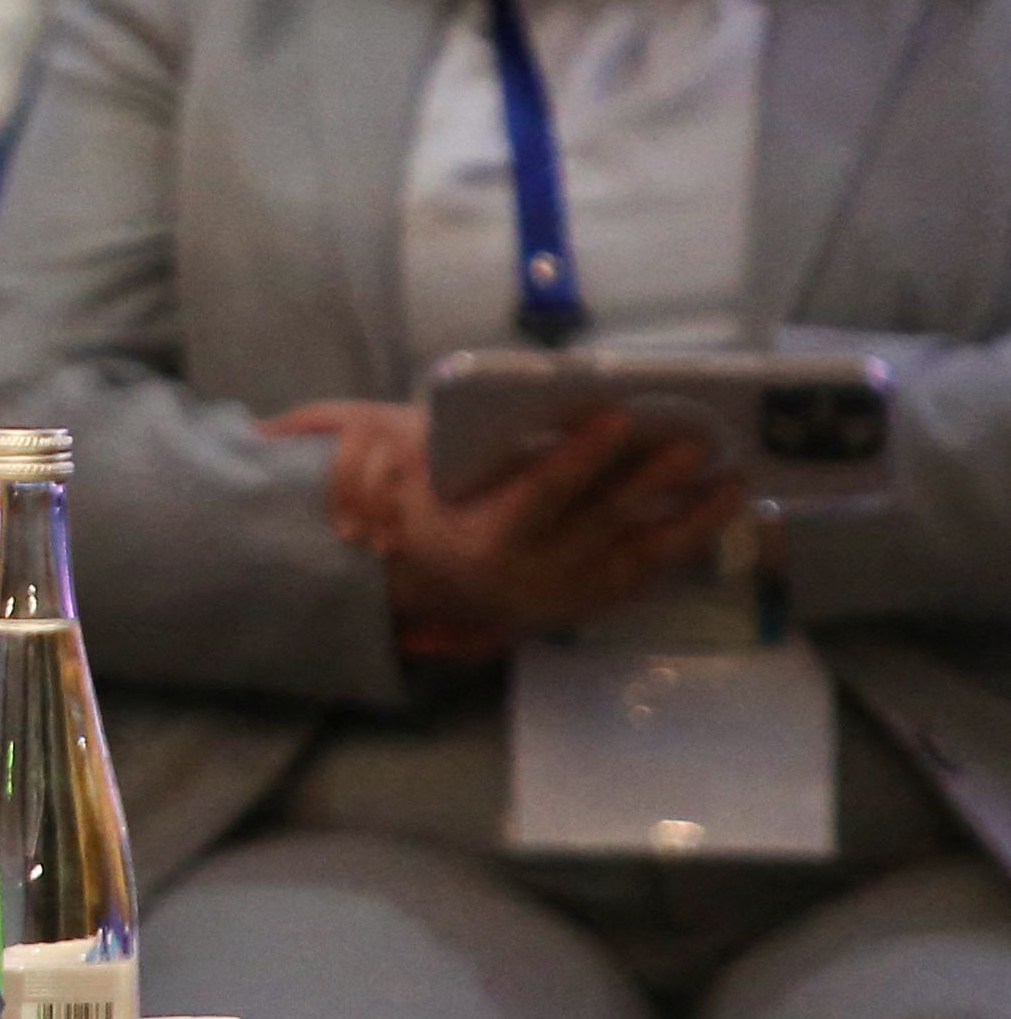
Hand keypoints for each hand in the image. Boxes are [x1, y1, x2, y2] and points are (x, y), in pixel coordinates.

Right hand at [268, 400, 736, 659]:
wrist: (416, 598)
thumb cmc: (407, 515)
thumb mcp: (379, 473)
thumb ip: (361, 439)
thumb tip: (286, 425)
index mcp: (476, 539)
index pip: (540, 491)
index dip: (582, 455)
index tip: (618, 415)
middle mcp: (525, 574)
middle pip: (601, 519)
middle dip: (651, 477)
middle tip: (696, 434)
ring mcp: (562, 594)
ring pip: (637, 551)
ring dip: (688, 513)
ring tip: (732, 473)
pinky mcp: (588, 603)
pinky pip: (647, 575)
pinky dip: (688, 543)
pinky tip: (722, 511)